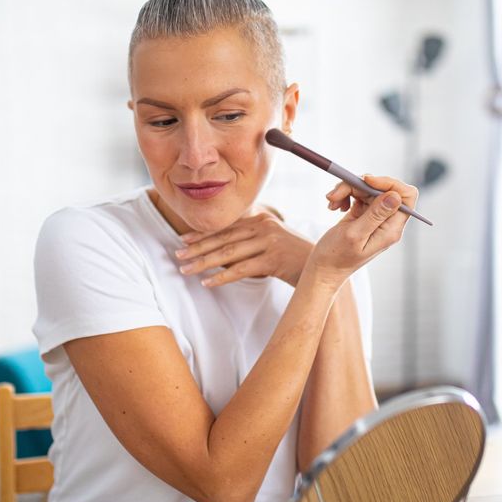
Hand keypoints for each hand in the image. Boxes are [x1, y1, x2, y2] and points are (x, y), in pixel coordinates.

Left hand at [175, 209, 314, 287]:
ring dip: (204, 263)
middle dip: (198, 249)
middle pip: (223, 239)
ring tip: (186, 270)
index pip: (226, 227)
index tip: (183, 241)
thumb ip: (253, 239)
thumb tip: (224, 248)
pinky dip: (222, 276)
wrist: (323, 268)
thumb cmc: (296, 257)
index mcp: (262, 218)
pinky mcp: (273, 260)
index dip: (203, 235)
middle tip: (177, 257)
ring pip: (228, 254)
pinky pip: (241, 270)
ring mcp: (269, 242)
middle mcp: (264, 226)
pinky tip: (207, 282)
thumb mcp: (274, 240)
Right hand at [309, 174, 418, 282]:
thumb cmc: (336, 257)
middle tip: (337, 193)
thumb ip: (375, 215)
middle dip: (359, 185)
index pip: (406, 196)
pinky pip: (358, 195)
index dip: (389, 183)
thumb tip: (395, 196)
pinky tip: (334, 206)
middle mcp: (386, 222)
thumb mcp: (355, 235)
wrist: (323, 269)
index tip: (366, 180)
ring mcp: (375, 218)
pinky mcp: (363, 215)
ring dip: (347, 190)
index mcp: (391, 229)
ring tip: (331, 202)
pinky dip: (345, 195)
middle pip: (383, 189)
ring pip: (368, 189)